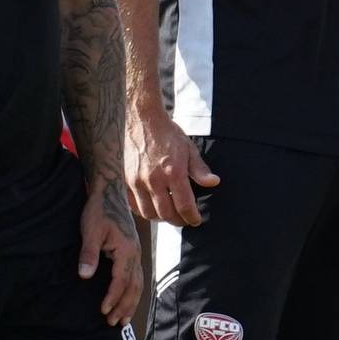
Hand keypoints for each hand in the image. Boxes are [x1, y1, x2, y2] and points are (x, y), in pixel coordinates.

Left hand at [78, 180, 143, 325]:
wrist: (109, 190)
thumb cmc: (99, 209)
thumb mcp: (90, 229)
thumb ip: (89, 254)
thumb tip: (85, 276)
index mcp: (126, 250)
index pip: (121, 281)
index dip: (113, 297)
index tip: (103, 311)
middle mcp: (135, 253)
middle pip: (134, 286)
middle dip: (124, 306)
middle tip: (114, 322)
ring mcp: (136, 252)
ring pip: (138, 283)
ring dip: (131, 302)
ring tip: (123, 318)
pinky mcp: (133, 250)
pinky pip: (137, 276)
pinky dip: (133, 291)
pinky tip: (128, 298)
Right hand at [125, 106, 218, 225]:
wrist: (141, 119)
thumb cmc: (167, 133)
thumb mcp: (188, 148)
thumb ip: (200, 169)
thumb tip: (214, 183)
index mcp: (173, 172)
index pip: (184, 206)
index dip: (191, 217)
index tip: (195, 220)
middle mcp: (154, 180)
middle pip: (166, 214)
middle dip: (177, 221)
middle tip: (183, 219)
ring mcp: (137, 181)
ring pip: (148, 213)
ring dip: (160, 218)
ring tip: (168, 214)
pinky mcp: (125, 180)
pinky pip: (133, 205)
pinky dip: (142, 210)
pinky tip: (151, 206)